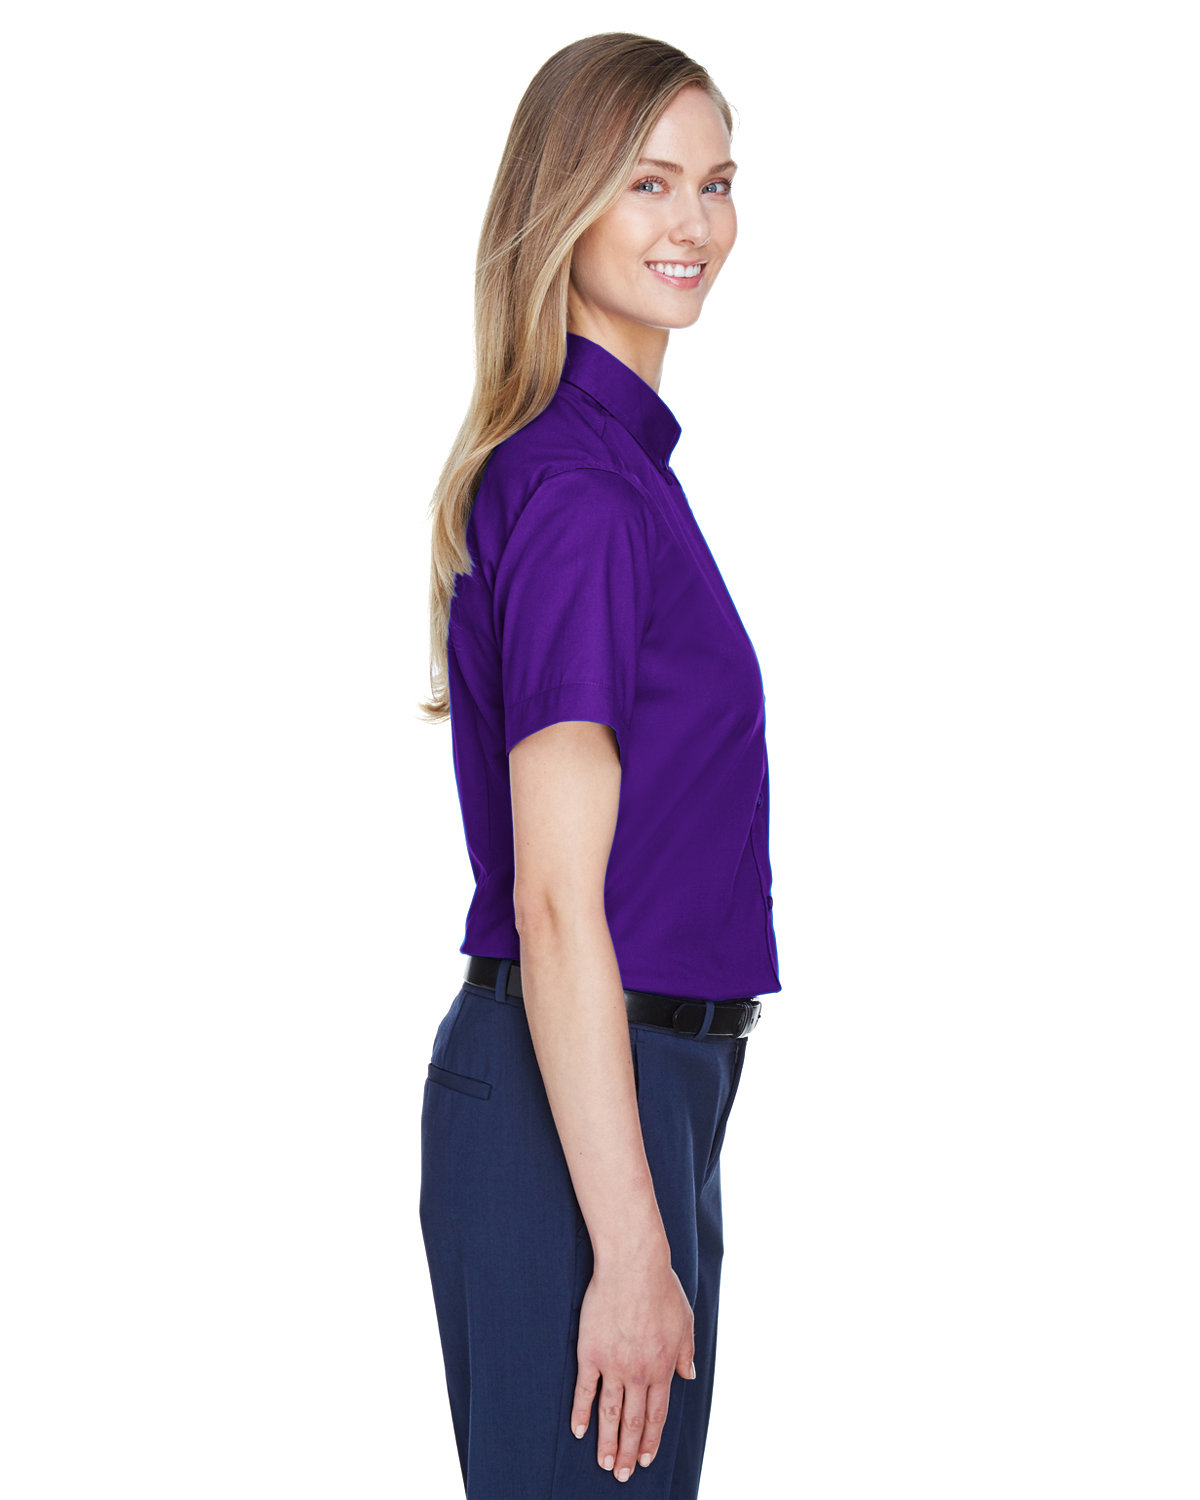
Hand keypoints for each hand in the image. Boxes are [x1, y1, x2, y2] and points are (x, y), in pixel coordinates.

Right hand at [570, 1254, 695, 1481]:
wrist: (633, 1267)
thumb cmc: (661, 1289)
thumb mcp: (685, 1321)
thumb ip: (686, 1352)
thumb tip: (689, 1376)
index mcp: (663, 1367)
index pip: (656, 1414)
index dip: (650, 1439)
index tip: (645, 1459)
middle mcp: (639, 1373)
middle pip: (633, 1421)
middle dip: (628, 1451)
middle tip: (621, 1475)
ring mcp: (613, 1365)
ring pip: (610, 1414)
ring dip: (607, 1442)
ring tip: (603, 1464)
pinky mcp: (590, 1353)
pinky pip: (585, 1390)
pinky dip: (581, 1413)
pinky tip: (578, 1431)